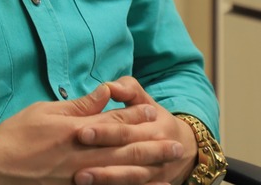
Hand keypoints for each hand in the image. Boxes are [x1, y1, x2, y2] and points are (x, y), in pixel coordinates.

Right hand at [0, 84, 175, 184]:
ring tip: (168, 166)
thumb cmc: (17, 135)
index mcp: (78, 129)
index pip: (114, 120)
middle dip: (153, 144)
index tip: (154, 112)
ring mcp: (82, 175)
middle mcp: (85, 153)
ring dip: (149, 167)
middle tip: (176, 143)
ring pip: (123, 172)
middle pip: (126, 147)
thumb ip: (79, 105)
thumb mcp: (46, 111)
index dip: (136, 115)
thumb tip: (103, 92)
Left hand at [73, 77, 197, 184]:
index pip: (126, 130)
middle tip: (76, 164)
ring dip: (107, 179)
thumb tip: (109, 85)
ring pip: (131, 177)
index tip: (81, 132)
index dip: (105, 131)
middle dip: (102, 160)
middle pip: (128, 155)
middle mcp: (157, 152)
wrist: (184, 147)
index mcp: (154, 128)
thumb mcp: (145, 100)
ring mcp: (155, 172)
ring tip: (81, 179)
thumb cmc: (155, 119)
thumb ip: (127, 89)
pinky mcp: (151, 184)